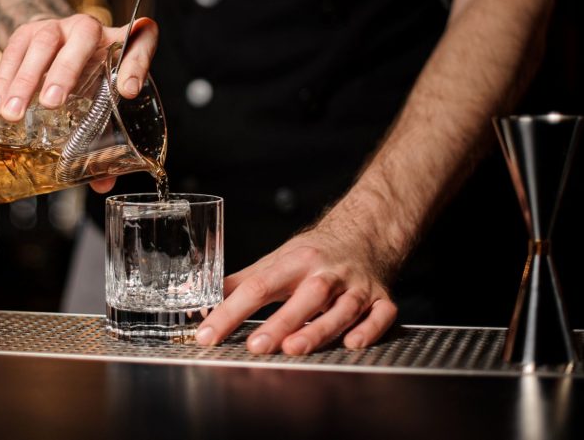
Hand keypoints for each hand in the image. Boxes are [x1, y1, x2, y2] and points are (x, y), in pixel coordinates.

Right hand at [0, 14, 158, 121]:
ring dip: (26, 79)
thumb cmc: (87, 76)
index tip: (129, 92)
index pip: (140, 41)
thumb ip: (105, 136)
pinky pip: (14, 50)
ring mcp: (58, 26)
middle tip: (52, 103)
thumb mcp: (100, 99)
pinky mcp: (28, 30)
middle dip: (67, 70)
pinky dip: (3, 80)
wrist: (55, 42)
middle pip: (84, 37)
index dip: (137, 63)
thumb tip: (103, 183)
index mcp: (119, 43)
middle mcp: (91, 28)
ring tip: (14, 113)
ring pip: (44, 42)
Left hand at [194, 224, 398, 354]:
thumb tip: (201, 301)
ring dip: (319, 329)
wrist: (365, 234)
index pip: (258, 286)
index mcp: (296, 261)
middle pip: (306, 296)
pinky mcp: (382, 299)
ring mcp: (357, 286)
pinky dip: (370, 329)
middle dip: (281, 322)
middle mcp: (327, 273)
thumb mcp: (276, 261)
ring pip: (342, 308)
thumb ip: (241, 283)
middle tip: (256, 346)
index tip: (208, 334)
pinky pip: (381, 314)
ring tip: (295, 349)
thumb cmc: (314, 254)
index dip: (231, 311)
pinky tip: (353, 343)